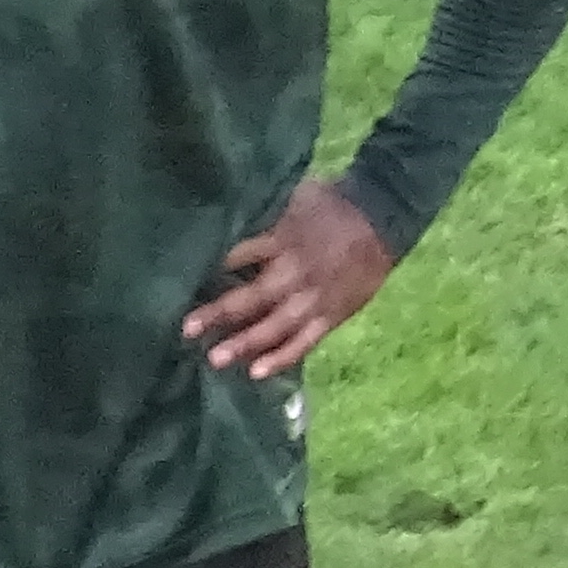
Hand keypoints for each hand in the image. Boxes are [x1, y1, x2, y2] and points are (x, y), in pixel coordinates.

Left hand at [183, 180, 394, 377]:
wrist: (385, 214)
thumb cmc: (332, 203)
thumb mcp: (293, 196)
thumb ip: (262, 214)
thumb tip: (222, 219)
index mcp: (283, 238)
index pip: (238, 257)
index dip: (209, 271)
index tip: (182, 286)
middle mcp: (295, 271)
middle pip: (252, 297)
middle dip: (218, 314)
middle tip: (187, 330)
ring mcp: (315, 297)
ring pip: (276, 326)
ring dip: (245, 342)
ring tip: (216, 359)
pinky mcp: (333, 314)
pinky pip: (305, 341)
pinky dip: (283, 356)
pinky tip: (257, 371)